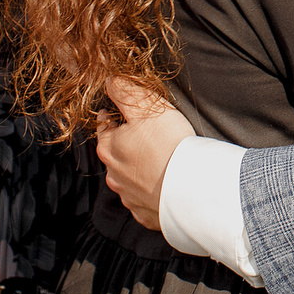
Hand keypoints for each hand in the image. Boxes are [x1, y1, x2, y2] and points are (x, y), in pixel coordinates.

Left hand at [95, 76, 193, 230]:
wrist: (190, 189)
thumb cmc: (168, 145)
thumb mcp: (147, 108)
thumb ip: (125, 91)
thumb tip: (109, 80)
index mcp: (109, 148)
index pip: (103, 127)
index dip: (111, 118)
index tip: (118, 114)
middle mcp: (114, 174)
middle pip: (115, 154)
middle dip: (125, 145)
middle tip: (143, 137)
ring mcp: (129, 197)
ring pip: (128, 179)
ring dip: (138, 171)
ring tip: (157, 163)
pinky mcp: (146, 214)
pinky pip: (145, 200)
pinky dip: (151, 192)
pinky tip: (164, 185)